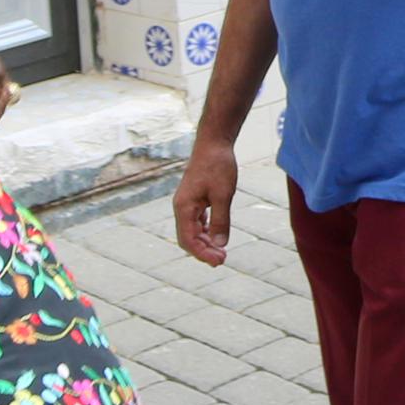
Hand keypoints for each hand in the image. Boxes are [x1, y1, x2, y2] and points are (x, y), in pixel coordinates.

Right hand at [173, 136, 239, 266]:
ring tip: (221, 252)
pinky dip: (206, 231)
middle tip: (223, 260)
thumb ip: (221, 220)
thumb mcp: (223, 195)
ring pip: (192, 231)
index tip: (219, 261)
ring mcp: (187, 203)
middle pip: (188, 238)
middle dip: (203, 251)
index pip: (188, 240)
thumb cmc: (218, 165)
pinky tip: (216, 236)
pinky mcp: (194, 198)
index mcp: (184, 207)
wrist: (214, 143)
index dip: (202, 254)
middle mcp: (181, 207)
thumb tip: (220, 245)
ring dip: (205, 243)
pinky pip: (196, 221)